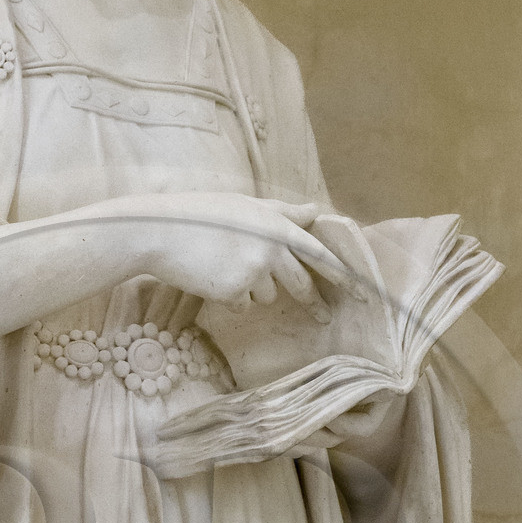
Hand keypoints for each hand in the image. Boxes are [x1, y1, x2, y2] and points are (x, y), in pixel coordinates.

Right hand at [124, 191, 353, 312]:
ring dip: (252, 289)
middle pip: (301, 282)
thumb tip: (314, 210)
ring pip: (267, 294)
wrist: (158, 232)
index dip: (343, 275)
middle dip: (313, 302)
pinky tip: (210, 278)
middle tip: (325, 317)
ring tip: (223, 268)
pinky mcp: (234, 291)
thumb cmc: (198, 215)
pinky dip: (230, 297)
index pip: (319, 253)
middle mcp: (271, 247)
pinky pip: (242, 304)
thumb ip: (282, 210)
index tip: (363, 294)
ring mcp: (253, 271)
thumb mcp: (242, 204)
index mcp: (276, 223)